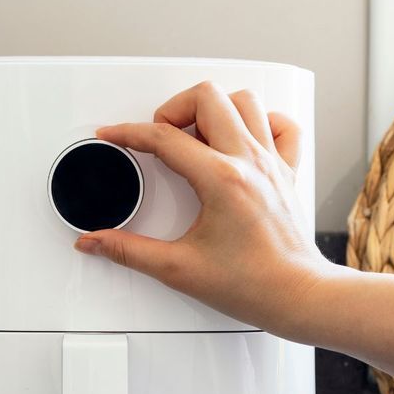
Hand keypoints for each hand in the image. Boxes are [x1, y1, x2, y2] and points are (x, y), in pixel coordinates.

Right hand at [75, 81, 330, 336]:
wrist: (297, 296)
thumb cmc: (252, 284)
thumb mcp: (178, 268)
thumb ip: (129, 251)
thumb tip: (96, 241)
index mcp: (221, 180)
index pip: (165, 138)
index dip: (129, 132)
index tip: (114, 135)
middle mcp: (249, 162)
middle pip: (207, 98)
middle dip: (173, 108)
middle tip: (159, 134)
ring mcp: (272, 163)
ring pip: (244, 101)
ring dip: (214, 108)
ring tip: (194, 133)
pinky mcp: (286, 172)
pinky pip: (281, 126)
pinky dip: (259, 121)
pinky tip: (240, 137)